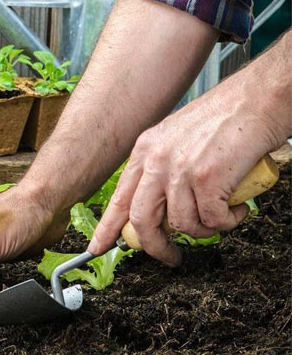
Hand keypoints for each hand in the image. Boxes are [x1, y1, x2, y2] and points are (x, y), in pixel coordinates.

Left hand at [87, 72, 287, 264]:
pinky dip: (228, 222)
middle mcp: (156, 160)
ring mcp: (180, 170)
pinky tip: (237, 208)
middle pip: (141, 220)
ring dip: (205, 231)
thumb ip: (163, 169)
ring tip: (222, 217)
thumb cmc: (227, 119)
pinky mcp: (207, 179)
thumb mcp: (178, 138)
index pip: (119, 198)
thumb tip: (162, 208)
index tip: (98, 248)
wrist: (258, 99)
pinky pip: (212, 220)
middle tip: (170, 257)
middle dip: (155, 246)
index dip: (107, 228)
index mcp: (145, 150)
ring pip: (182, 225)